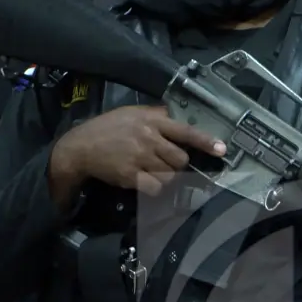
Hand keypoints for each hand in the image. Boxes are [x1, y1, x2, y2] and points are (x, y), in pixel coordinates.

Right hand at [50, 105, 225, 196]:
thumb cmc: (109, 128)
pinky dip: (155, 187)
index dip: (205, 141)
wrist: (79, 147)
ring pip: (171, 174)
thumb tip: (180, 117)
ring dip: (167, 176)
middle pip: (181, 158)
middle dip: (179, 164)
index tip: (222, 149)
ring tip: (153, 170)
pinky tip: (145, 181)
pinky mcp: (130, 175)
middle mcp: (148, 138)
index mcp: (152, 121)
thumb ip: (157, 116)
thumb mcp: (133, 113)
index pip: (185, 131)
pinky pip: (155, 187)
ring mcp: (139, 158)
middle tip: (166, 162)